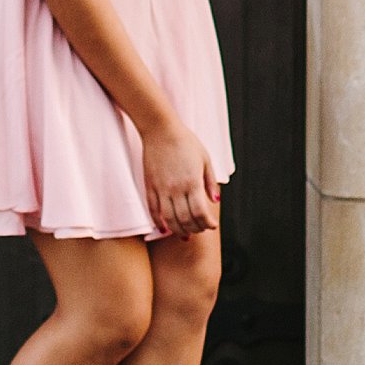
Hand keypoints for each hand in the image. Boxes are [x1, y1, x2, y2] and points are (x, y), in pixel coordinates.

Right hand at [139, 118, 221, 236]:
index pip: (200, 212)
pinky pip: (153, 210)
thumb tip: (215, 201)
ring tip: (185, 234)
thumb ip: (210, 182)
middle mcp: (176, 188)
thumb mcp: (205, 158)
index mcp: (192, 181)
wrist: (160, 129)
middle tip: (200, 229)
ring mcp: (161, 188)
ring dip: (178, 230)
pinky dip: (159, 223)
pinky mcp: (149, 186)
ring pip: (169, 219)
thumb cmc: (185, 141)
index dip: (207, 223)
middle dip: (195, 229)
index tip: (212, 225)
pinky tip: (165, 230)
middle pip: (185, 219)